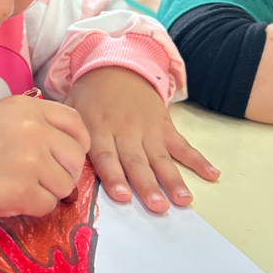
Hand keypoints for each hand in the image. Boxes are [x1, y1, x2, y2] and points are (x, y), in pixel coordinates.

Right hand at [0, 95, 89, 217]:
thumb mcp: (2, 116)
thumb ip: (36, 125)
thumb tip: (67, 151)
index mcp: (29, 108)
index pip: (76, 124)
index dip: (77, 144)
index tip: (65, 157)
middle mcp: (34, 131)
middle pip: (75, 157)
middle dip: (64, 173)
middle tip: (42, 180)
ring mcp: (30, 161)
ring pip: (64, 185)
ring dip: (48, 193)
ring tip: (21, 189)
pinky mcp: (21, 191)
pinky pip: (47, 206)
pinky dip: (33, 208)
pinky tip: (11, 199)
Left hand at [64, 67, 219, 213]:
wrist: (117, 65)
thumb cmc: (90, 95)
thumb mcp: (71, 108)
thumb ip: (67, 134)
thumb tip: (59, 163)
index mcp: (99, 128)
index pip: (106, 156)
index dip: (114, 176)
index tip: (123, 196)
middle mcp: (125, 131)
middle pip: (136, 162)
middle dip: (147, 185)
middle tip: (157, 207)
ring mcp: (148, 129)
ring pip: (161, 158)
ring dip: (174, 180)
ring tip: (183, 201)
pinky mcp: (164, 126)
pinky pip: (182, 144)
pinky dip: (198, 160)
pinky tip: (213, 174)